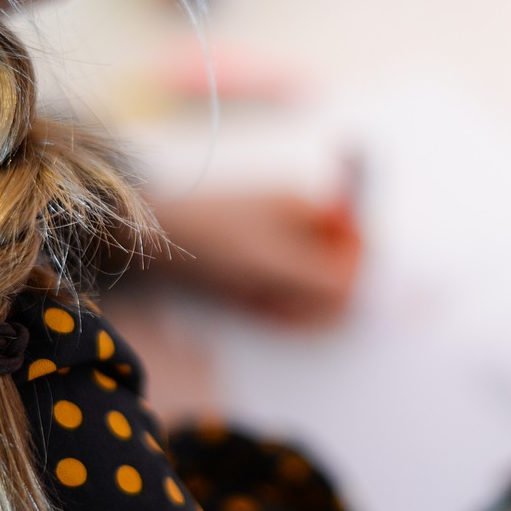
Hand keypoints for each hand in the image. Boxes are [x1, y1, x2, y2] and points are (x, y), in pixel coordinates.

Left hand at [151, 193, 362, 325]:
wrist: (152, 238)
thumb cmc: (216, 240)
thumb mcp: (277, 263)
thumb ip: (326, 278)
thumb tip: (357, 291)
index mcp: (310, 207)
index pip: (358, 245)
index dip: (348, 277)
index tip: (323, 294)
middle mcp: (300, 222)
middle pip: (333, 272)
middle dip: (311, 296)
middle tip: (280, 302)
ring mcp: (278, 244)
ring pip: (307, 289)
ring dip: (287, 303)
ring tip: (255, 299)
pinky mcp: (257, 264)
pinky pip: (279, 293)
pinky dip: (267, 302)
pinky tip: (246, 302)